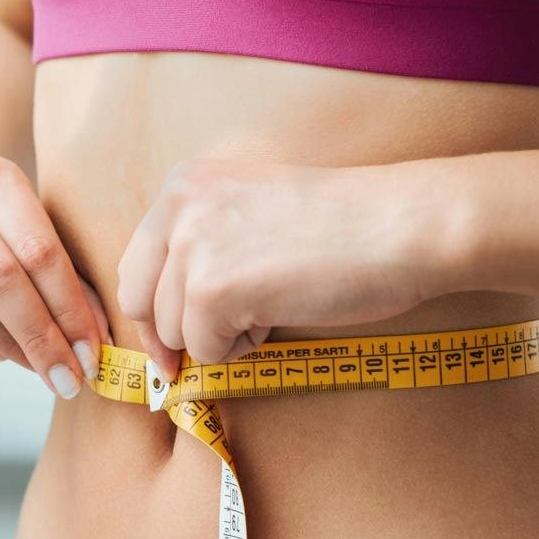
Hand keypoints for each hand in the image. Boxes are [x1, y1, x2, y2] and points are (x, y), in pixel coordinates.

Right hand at [0, 154, 112, 398]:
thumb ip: (74, 285)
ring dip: (5, 347)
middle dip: (40, 338)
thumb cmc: (8, 234)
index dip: (70, 310)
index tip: (92, 355)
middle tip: (68, 377)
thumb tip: (98, 345)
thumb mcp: (44, 238)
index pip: (38, 251)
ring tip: (36, 366)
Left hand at [116, 156, 433, 379]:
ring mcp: (192, 246)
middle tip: (201, 356)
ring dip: (220, 337)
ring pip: (174, 332)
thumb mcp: (255, 209)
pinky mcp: (212, 289)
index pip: (138, 263)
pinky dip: (242, 349)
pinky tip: (280, 316)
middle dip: (170, 337)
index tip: (169, 344)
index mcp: (187, 182)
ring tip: (274, 308)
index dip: (153, 310)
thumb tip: (171, 315)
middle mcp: (178, 205)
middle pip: (140, 302)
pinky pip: (206, 351)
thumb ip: (207, 242)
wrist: (399, 226)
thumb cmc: (347, 224)